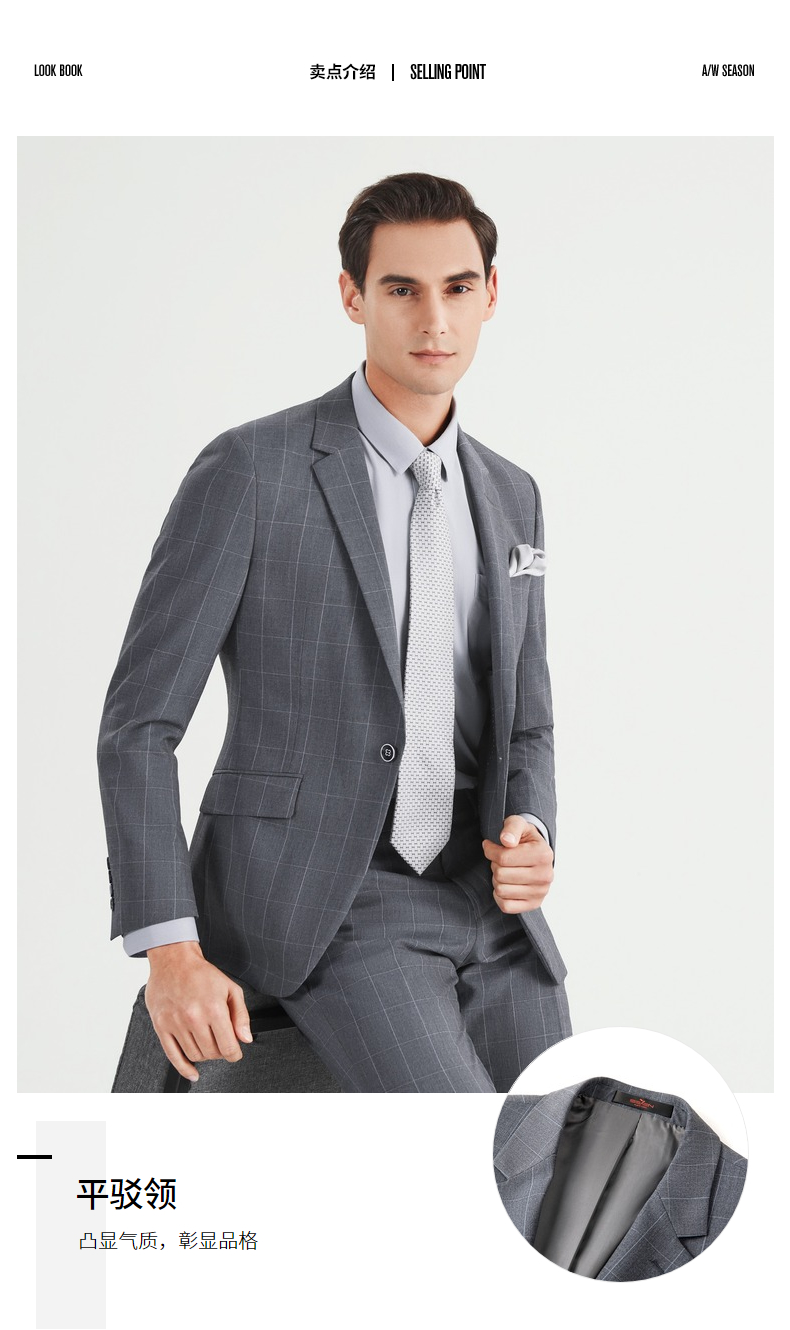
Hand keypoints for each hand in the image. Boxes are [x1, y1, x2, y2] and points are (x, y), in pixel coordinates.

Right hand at [144, 941, 252, 1081]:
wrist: (173, 960)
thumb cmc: (202, 974)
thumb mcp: (230, 989)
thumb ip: (241, 1016)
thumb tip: (245, 1039)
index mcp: (214, 1009)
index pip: (228, 1047)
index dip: (235, 1054)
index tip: (235, 1053)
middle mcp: (194, 1018)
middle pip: (212, 1053)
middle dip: (220, 1051)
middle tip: (220, 1042)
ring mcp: (176, 1023)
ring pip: (195, 1055)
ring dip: (204, 1055)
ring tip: (206, 1043)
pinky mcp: (161, 1026)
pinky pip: (173, 1056)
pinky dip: (184, 1068)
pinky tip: (192, 1072)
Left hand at [482, 816, 553, 914]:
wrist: (537, 853)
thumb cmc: (524, 838)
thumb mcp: (518, 824)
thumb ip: (511, 828)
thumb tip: (506, 841)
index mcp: (543, 855)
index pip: (503, 858)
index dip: (490, 850)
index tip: (490, 846)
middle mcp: (545, 876)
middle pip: (500, 875)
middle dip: (495, 865)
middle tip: (502, 860)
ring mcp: (541, 892)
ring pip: (501, 890)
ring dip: (497, 880)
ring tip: (506, 871)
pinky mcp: (534, 904)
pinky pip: (505, 906)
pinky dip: (500, 896)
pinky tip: (507, 885)